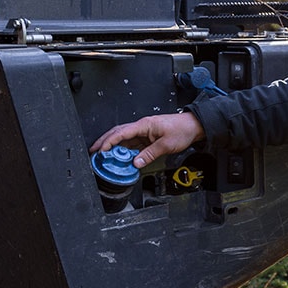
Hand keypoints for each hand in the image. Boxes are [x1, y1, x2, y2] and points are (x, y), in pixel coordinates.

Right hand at [90, 112, 204, 168]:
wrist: (193, 126)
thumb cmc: (182, 130)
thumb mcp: (166, 145)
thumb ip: (149, 154)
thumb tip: (136, 163)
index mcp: (144, 125)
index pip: (121, 132)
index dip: (109, 141)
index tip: (100, 150)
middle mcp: (142, 127)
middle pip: (118, 133)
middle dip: (104, 141)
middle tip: (93, 151)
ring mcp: (144, 132)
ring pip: (124, 138)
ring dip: (113, 146)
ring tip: (103, 155)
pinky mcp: (148, 137)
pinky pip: (132, 143)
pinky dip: (124, 150)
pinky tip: (121, 157)